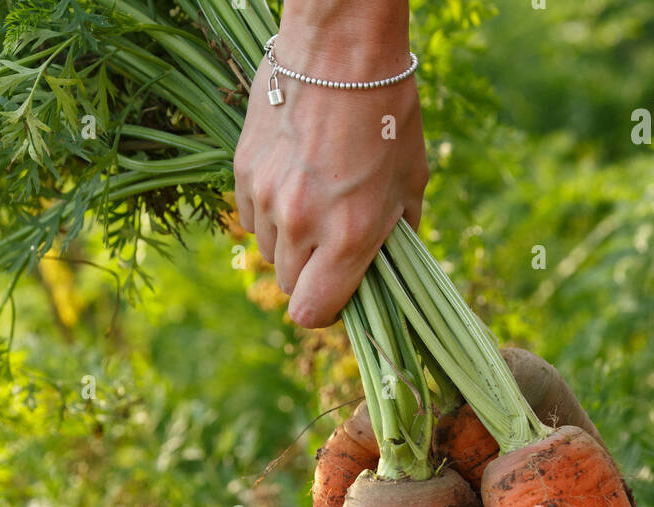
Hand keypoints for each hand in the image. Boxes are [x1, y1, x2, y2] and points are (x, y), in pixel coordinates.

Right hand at [233, 6, 427, 327]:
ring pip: (267, 251)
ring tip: (314, 205)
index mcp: (348, 236)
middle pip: (289, 285)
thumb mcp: (410, 183)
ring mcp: (267, 196)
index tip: (338, 296)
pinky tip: (292, 182)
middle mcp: (301, 223)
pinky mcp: (244, 170)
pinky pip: (250, 216)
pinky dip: (268, 212)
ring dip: (288, 243)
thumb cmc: (389, 114)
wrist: (342, 46)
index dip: (327, 311)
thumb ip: (397, 237)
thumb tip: (388, 272)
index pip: (313, 311)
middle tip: (331, 247)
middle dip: (310, 275)